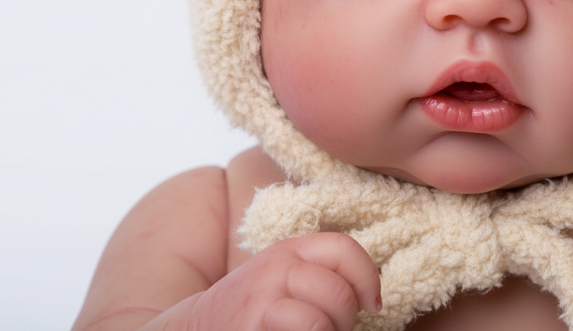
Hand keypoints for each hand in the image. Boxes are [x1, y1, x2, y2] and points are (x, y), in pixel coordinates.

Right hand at [189, 233, 381, 330]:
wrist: (200, 324)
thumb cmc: (257, 305)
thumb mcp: (285, 275)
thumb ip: (322, 273)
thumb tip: (372, 297)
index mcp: (290, 249)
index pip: (345, 249)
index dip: (368, 279)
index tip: (371, 304)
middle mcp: (276, 269)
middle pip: (339, 293)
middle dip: (346, 319)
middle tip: (333, 329)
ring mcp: (261, 301)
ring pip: (321, 321)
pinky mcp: (252, 328)